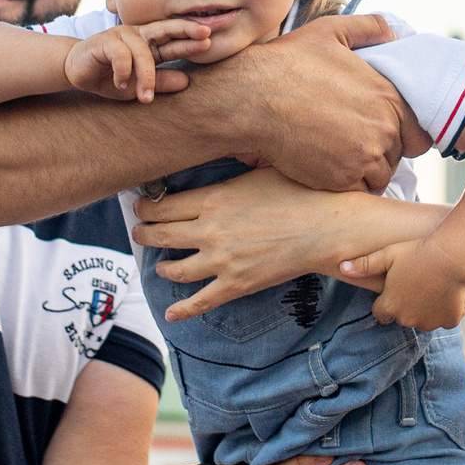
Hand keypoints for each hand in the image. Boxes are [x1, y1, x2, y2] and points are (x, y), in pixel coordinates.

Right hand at [64, 20, 211, 102]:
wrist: (76, 72)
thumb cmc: (110, 78)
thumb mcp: (138, 85)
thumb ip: (160, 83)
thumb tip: (186, 82)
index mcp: (149, 44)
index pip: (173, 39)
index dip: (190, 38)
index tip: (210, 40)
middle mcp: (138, 35)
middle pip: (165, 29)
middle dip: (186, 31)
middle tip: (205, 37)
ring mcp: (121, 35)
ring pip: (143, 52)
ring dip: (146, 77)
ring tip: (144, 97)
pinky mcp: (104, 41)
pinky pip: (121, 55)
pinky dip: (123, 72)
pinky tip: (121, 83)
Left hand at [134, 167, 386, 320]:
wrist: (325, 226)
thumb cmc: (298, 192)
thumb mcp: (258, 171)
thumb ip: (230, 172)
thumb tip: (220, 151)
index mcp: (213, 199)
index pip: (164, 206)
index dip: (147, 208)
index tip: (140, 207)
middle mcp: (210, 230)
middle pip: (162, 235)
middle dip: (145, 233)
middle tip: (139, 232)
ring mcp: (222, 260)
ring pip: (176, 269)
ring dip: (161, 267)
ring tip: (159, 265)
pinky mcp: (237, 283)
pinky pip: (202, 300)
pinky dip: (183, 308)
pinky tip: (171, 313)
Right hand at [199, 13, 405, 192]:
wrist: (252, 99)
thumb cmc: (288, 63)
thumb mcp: (331, 31)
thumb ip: (370, 28)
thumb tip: (395, 34)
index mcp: (388, 96)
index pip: (419, 131)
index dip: (402, 132)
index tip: (382, 131)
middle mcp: (383, 129)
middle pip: (398, 154)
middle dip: (381, 149)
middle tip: (351, 140)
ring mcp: (364, 157)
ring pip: (379, 175)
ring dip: (364, 169)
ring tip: (337, 152)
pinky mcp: (341, 180)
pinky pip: (358, 190)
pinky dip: (346, 182)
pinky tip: (326, 165)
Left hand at [368, 238, 464, 330]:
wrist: (453, 256)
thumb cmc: (417, 252)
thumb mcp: (387, 255)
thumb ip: (364, 265)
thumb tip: (341, 267)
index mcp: (389, 306)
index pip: (380, 313)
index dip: (387, 301)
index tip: (395, 288)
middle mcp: (408, 319)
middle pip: (403, 317)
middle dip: (406, 305)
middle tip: (416, 282)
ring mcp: (430, 322)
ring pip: (424, 319)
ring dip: (425, 309)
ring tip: (432, 286)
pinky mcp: (449, 322)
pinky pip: (444, 319)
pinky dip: (445, 310)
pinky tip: (447, 292)